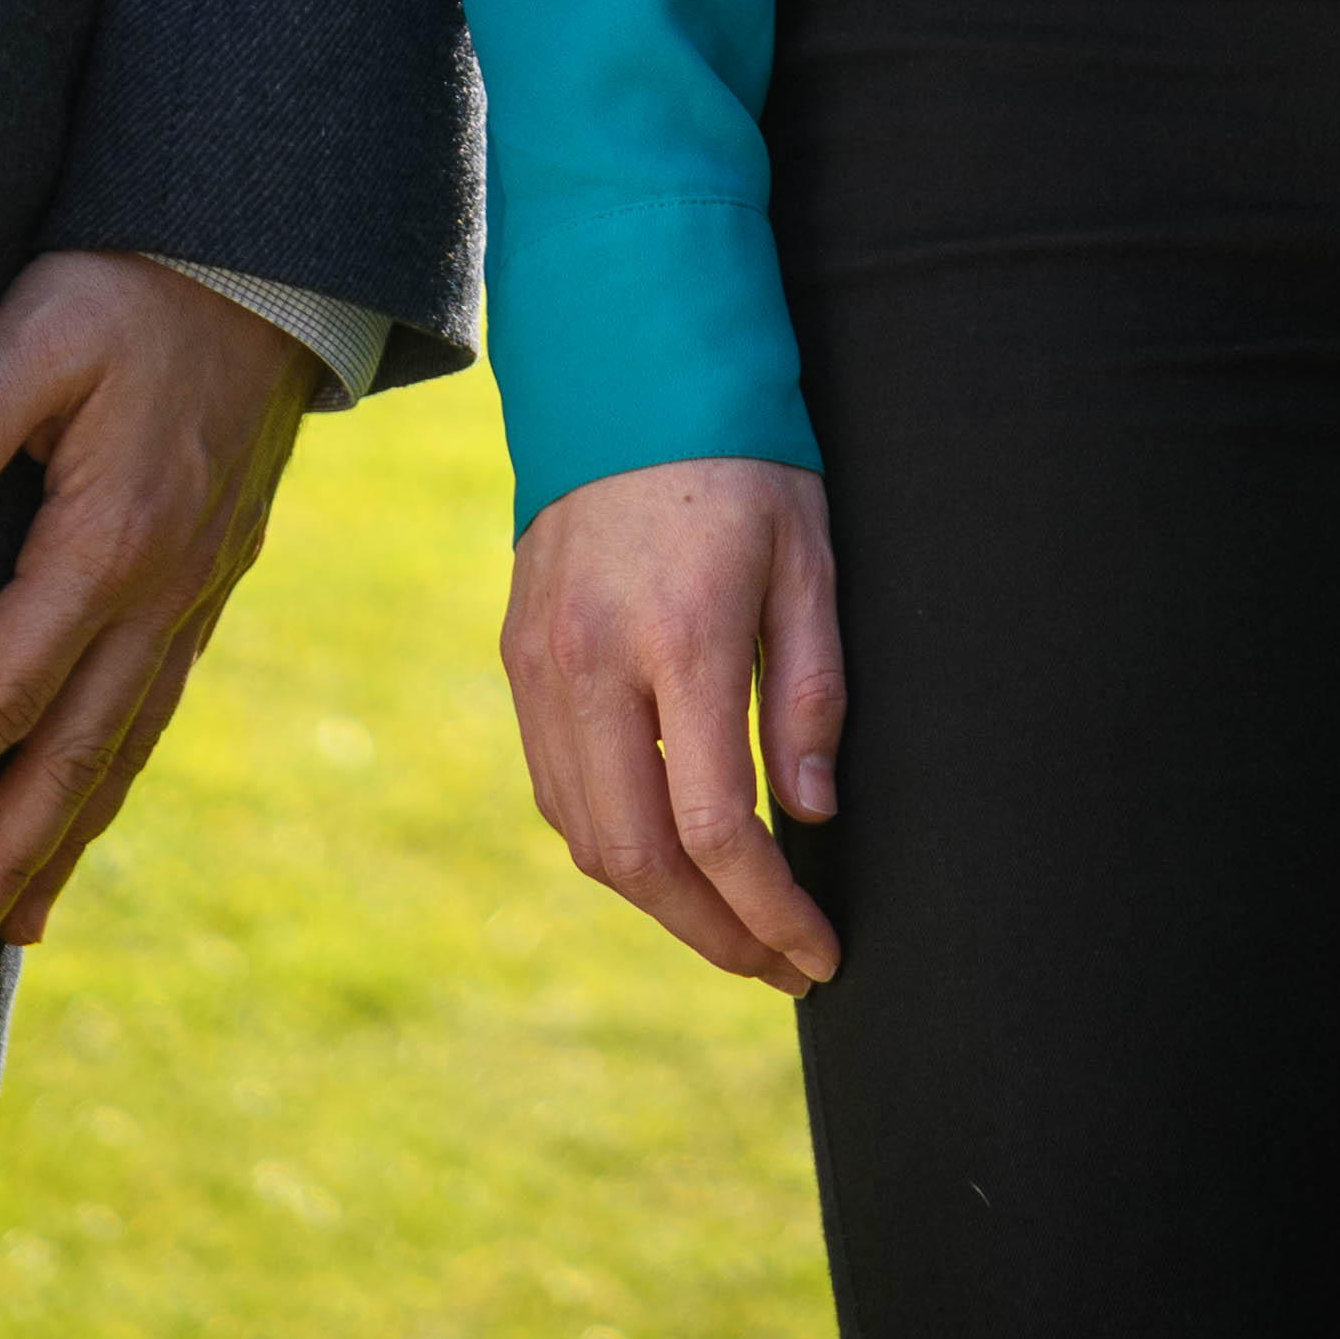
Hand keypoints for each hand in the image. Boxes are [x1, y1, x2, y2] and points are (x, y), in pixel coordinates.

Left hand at [0, 251, 315, 967]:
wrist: (276, 256)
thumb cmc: (140, 279)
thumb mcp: (40, 326)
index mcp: (112, 542)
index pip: (3, 691)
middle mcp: (161, 591)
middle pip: (73, 755)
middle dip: (3, 859)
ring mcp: (195, 592)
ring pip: (123, 745)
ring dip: (62, 842)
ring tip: (9, 931)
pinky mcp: (209, 576)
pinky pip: (156, 705)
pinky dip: (115, 777)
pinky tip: (88, 808)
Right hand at [502, 456, 847, 991]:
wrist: (627, 373)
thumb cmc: (742, 463)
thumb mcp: (808, 559)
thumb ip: (810, 690)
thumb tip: (811, 813)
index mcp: (679, 638)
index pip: (717, 827)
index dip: (770, 910)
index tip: (821, 948)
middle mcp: (591, 664)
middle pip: (639, 858)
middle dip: (715, 934)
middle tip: (781, 965)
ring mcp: (540, 666)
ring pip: (587, 836)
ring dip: (660, 905)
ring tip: (734, 927)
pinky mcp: (518, 658)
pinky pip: (555, 787)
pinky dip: (611, 843)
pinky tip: (669, 858)